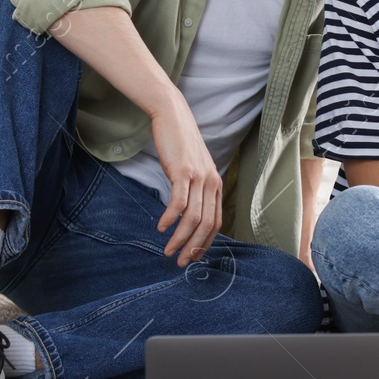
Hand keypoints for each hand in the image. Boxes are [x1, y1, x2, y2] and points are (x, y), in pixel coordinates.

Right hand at [148, 94, 221, 266]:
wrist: (173, 116)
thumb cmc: (180, 144)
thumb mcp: (193, 169)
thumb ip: (195, 189)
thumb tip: (186, 214)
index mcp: (216, 185)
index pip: (216, 222)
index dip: (205, 243)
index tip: (193, 257)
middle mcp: (212, 182)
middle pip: (206, 225)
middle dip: (193, 248)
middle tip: (179, 262)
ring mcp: (199, 177)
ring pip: (193, 218)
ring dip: (180, 239)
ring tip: (168, 251)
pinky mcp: (183, 171)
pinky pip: (179, 202)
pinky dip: (170, 219)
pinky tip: (162, 228)